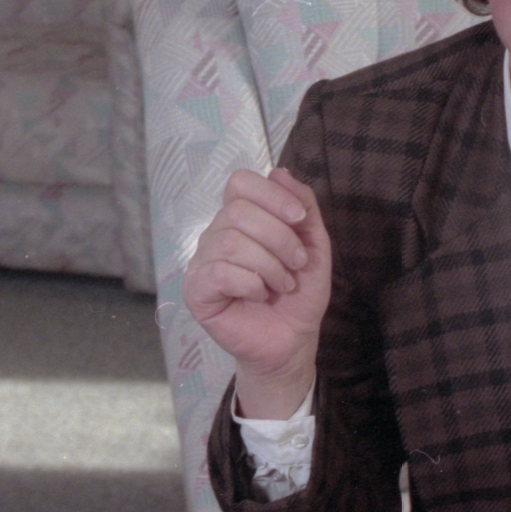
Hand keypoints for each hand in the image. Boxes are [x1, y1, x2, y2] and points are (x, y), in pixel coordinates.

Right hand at [183, 167, 331, 418]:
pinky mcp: (196, 290)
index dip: (271, 195)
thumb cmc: (299, 293)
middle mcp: (216, 234)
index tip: (299, 219)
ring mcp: (202, 262)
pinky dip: (250, 283)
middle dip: (278, 238)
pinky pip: (219, 272)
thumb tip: (279, 171)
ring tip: (281, 285)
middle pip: (237, 212)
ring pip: (230, 243)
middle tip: (296, 265)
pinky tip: (259, 295)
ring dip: (269, 266)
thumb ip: (302, 205)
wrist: (292, 340)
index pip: (240, 183)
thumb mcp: (313, 244)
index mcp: (241, 217)